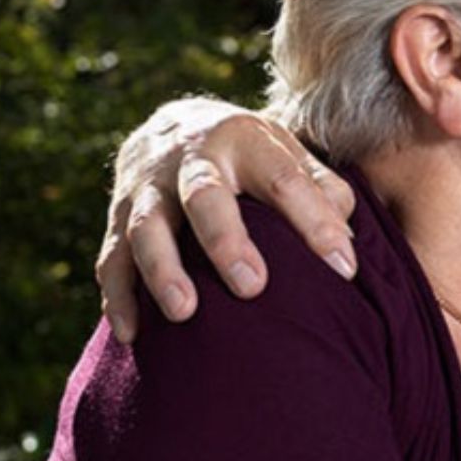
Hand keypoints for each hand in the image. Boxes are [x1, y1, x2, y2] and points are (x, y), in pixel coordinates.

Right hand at [94, 99, 360, 340]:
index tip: (343, 270)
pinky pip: (111, 258)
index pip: (285, 180)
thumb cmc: (251, 158)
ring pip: (146, 226)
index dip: (315, 223)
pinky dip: (119, 295)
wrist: (174, 128)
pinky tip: (132, 333)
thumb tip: (348, 243)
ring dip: (162, 269)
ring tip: (183, 312)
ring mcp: (147, 188)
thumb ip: (323, 191)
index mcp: (245, 139)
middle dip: (225, 240)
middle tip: (251, 287)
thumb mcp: (289, 156)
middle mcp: (191, 158)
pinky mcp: (117, 217)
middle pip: (205, 196)